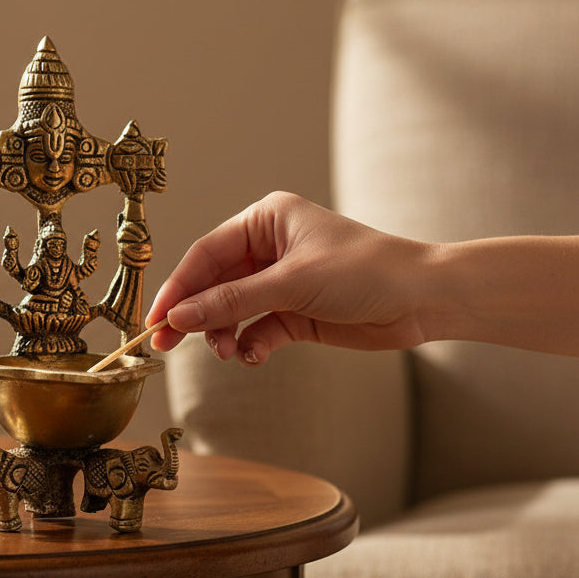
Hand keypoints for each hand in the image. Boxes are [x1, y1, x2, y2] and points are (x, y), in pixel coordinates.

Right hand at [147, 192, 433, 364]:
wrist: (424, 299)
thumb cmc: (364, 270)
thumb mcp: (291, 283)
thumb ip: (231, 302)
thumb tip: (178, 318)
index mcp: (265, 221)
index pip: (207, 254)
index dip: (179, 288)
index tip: (155, 320)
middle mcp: (269, 248)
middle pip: (215, 284)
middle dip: (196, 316)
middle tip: (165, 346)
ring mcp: (281, 282)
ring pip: (233, 311)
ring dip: (224, 334)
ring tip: (227, 353)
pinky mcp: (295, 313)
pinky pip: (257, 330)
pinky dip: (250, 345)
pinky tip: (253, 356)